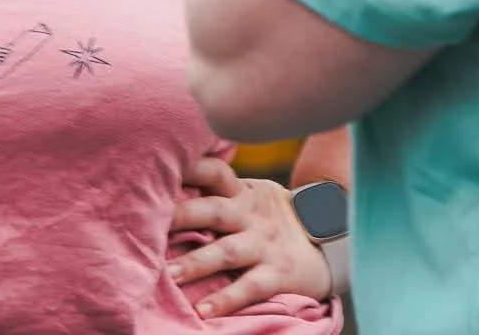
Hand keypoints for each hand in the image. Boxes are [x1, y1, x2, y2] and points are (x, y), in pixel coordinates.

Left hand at [167, 155, 332, 316]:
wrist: (331, 241)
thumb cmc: (274, 217)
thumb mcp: (253, 194)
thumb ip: (220, 188)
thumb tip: (171, 179)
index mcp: (242, 192)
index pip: (214, 172)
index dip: (188, 168)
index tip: (155, 169)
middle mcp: (251, 215)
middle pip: (212, 210)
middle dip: (180, 216)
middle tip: (147, 224)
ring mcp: (265, 244)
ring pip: (226, 252)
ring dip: (196, 263)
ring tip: (168, 274)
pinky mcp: (279, 273)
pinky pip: (250, 287)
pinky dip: (227, 299)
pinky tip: (203, 311)